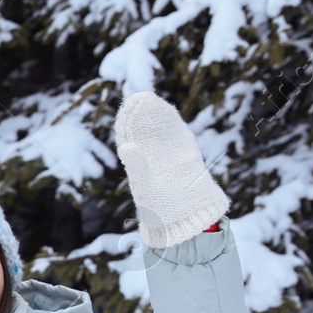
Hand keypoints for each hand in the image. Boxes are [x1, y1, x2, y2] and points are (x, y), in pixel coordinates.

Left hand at [114, 91, 226, 247]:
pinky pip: (176, 134)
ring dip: (153, 114)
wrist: (188, 215)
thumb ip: (137, 164)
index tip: (124, 108)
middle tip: (136, 97)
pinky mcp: (184, 153)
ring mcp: (167, 153)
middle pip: (142, 130)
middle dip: (139, 114)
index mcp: (137, 164)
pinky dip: (170, 122)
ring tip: (146, 98)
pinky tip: (164, 109)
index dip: (126, 123)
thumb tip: (125, 145)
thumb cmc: (162, 207)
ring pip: (158, 130)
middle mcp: (150, 157)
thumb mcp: (145, 185)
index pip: (128, 138)